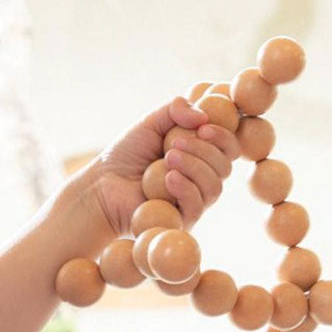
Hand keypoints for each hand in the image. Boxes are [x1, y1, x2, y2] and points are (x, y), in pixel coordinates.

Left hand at [88, 95, 239, 238]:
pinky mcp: (182, 220)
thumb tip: (203, 115)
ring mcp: (194, 201)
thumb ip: (176, 111)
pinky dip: (186, 188)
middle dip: (204, 150)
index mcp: (200, 155)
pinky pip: (197, 205)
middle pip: (224, 166)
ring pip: (215, 186)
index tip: (203, 128)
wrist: (102, 185)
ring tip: (167, 158)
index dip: (222, 136)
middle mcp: (202, 179)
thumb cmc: (126, 155)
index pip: (228, 147)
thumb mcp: (151, 124)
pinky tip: (168, 178)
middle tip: (175, 143)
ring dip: (194, 167)